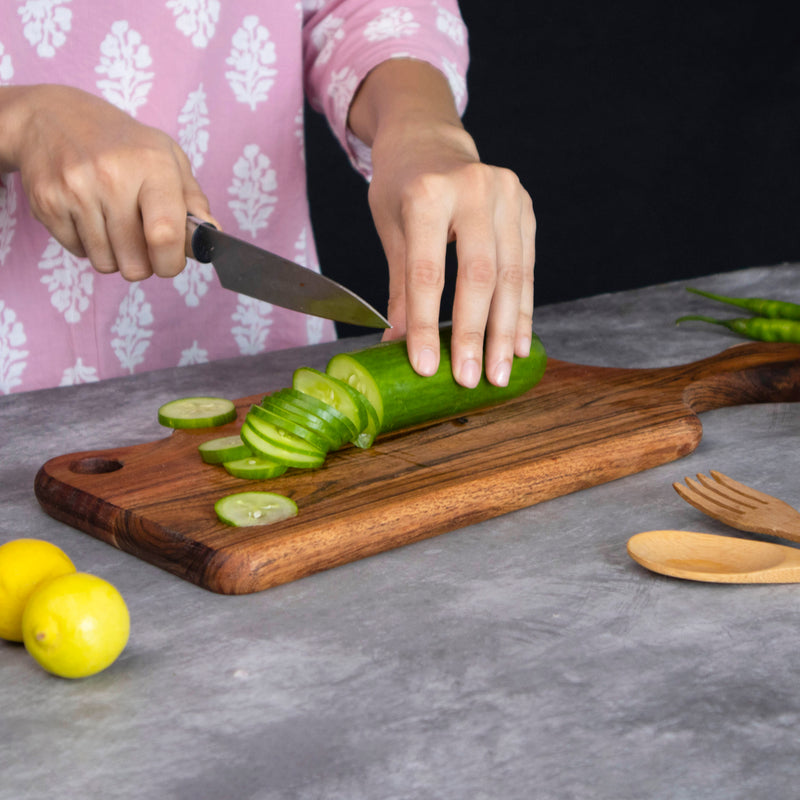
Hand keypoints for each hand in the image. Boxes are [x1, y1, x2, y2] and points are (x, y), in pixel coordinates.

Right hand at [0, 84, 213, 279]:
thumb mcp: (167, 157)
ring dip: (115, 255)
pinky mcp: (47, 203)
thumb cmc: (122, 144)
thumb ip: (193, 200)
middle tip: (141, 241)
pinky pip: (78, 253)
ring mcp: (75, 190)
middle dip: (143, 263)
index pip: (165, 235)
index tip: (171, 261)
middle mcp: (111, 176)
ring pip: (106, 264)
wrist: (50, 116)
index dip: (171, 262)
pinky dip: (87, 245)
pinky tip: (88, 215)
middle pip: (135, 263)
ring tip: (113, 224)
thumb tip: (212, 236)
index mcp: (151, 165)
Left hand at [368, 119, 534, 387]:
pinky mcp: (526, 207)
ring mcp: (507, 196)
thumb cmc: (401, 187)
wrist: (430, 139)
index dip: (426, 324)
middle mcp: (475, 189)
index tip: (425, 367)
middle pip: (479, 276)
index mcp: (428, 193)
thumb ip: (400, 288)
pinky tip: (517, 343)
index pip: (428, 272)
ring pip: (511, 276)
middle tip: (470, 380)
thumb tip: (397, 347)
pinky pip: (527, 268)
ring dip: (505, 331)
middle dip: (475, 335)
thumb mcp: (390, 230)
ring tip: (498, 373)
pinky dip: (522, 310)